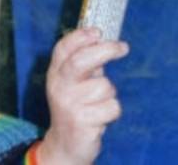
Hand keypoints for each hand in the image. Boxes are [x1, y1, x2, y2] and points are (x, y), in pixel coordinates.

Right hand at [38, 27, 125, 164]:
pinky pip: (112, 107)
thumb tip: (103, 42)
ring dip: (109, 95)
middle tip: (122, 47)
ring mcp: (69, 104)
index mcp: (55, 74)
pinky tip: (101, 118)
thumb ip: (83, 66)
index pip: (63, 49)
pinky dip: (112, 112)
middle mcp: (59, 87)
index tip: (98, 30)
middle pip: (81, 61)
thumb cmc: (75, 109)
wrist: (65, 145)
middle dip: (104, 51)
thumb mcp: (71, 85)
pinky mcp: (82, 122)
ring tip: (99, 104)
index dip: (80, 37)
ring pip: (105, 87)